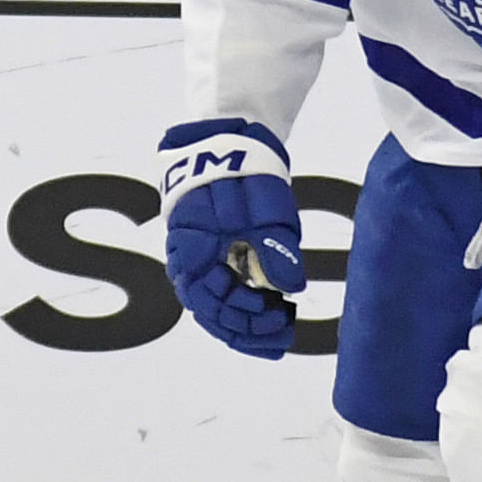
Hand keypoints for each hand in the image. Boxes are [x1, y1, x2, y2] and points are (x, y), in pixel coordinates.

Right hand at [158, 121, 303, 357]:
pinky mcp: (212, 259)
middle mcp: (188, 264)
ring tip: (281, 336)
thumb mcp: (266, 208)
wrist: (226, 144)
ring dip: (247, 326)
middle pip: (214, 314)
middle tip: (286, 337)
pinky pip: (222, 294)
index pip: (214, 304)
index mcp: (193, 253)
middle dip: (249, 332)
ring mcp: (197, 262)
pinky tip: (270, 319)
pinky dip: (244, 309)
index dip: (247, 319)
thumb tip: (293, 288)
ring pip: (216, 308)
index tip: (280, 316)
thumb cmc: (245, 174)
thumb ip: (275, 249)